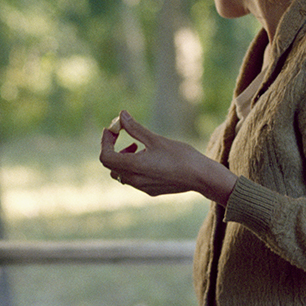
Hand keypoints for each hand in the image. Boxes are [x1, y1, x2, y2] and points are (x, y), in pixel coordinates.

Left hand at [99, 111, 236, 203]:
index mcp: (133, 166)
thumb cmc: (180, 155)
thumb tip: (120, 115)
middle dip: (113, 149)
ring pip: (120, 174)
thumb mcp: (155, 139)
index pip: (106, 157)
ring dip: (123, 159)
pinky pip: (133, 180)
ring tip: (138, 147)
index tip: (113, 130)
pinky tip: (150, 159)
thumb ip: (135, 128)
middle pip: (111, 166)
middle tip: (125, 137)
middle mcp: (134, 180)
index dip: (105, 141)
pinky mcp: (150, 191)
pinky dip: (133, 167)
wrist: (200, 177)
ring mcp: (142, 187)